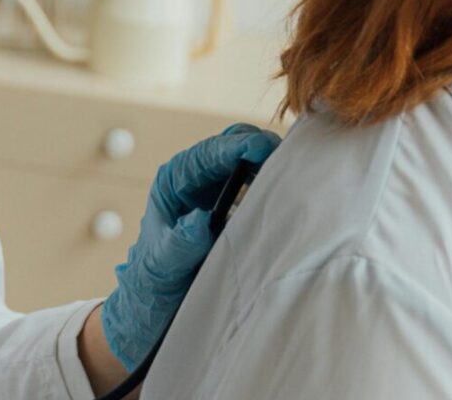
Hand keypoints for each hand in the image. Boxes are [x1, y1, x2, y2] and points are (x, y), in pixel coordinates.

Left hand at [101, 122, 279, 370]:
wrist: (155, 306)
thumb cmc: (152, 282)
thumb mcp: (162, 265)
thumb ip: (178, 244)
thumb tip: (200, 220)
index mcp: (174, 181)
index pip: (209, 153)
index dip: (238, 146)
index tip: (264, 147)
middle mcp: (196, 179)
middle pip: (233, 147)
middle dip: (260, 148)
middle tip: (293, 161)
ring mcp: (217, 193)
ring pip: (250, 164)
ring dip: (272, 166)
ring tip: (299, 176)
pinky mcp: (234, 211)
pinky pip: (259, 189)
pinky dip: (276, 187)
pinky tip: (293, 198)